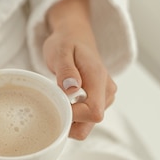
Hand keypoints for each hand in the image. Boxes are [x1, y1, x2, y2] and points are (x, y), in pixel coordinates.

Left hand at [43, 0, 116, 139]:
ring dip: (71, 120)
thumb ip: (66, 71)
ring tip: (57, 102)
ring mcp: (105, 97)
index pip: (93, 112)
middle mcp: (107, 91)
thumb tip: (72, 89)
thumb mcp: (61, 51)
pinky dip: (73, 117)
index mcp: (98, 79)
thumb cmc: (66, 43)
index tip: (56, 105)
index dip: (73, 116)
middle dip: (71, 122)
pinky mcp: (99, 100)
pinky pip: (86, 119)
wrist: (75, 36)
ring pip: (88, 124)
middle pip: (92, 122)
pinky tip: (62, 103)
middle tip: (53, 106)